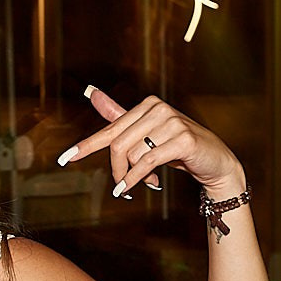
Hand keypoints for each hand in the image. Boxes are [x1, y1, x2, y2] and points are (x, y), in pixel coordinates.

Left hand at [59, 86, 246, 201]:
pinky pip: (148, 162)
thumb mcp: (147, 133)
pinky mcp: (182, 140)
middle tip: (123, 187)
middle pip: (118, 145)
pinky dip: (137, 178)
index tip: (64, 159)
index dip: (86, 146)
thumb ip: (119, 116)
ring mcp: (172, 122)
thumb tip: (91, 93)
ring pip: (133, 155)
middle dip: (118, 171)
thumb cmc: (178, 148)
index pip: (111, 130)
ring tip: (147, 183)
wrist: (215, 161)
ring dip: (134, 176)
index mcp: (147, 105)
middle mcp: (158, 109)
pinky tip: (137, 188)